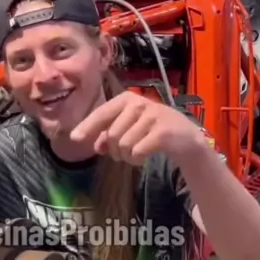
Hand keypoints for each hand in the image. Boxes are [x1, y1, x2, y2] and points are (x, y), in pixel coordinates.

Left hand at [70, 92, 205, 165]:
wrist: (185, 137)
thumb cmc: (151, 130)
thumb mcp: (129, 128)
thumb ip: (109, 134)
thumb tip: (95, 146)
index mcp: (127, 99)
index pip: (102, 113)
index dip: (87, 126)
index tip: (74, 138)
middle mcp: (139, 103)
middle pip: (112, 135)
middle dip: (114, 150)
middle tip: (123, 155)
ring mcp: (152, 116)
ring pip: (124, 145)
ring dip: (126, 157)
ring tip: (135, 154)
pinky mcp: (162, 132)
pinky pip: (137, 152)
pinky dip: (137, 160)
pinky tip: (144, 157)